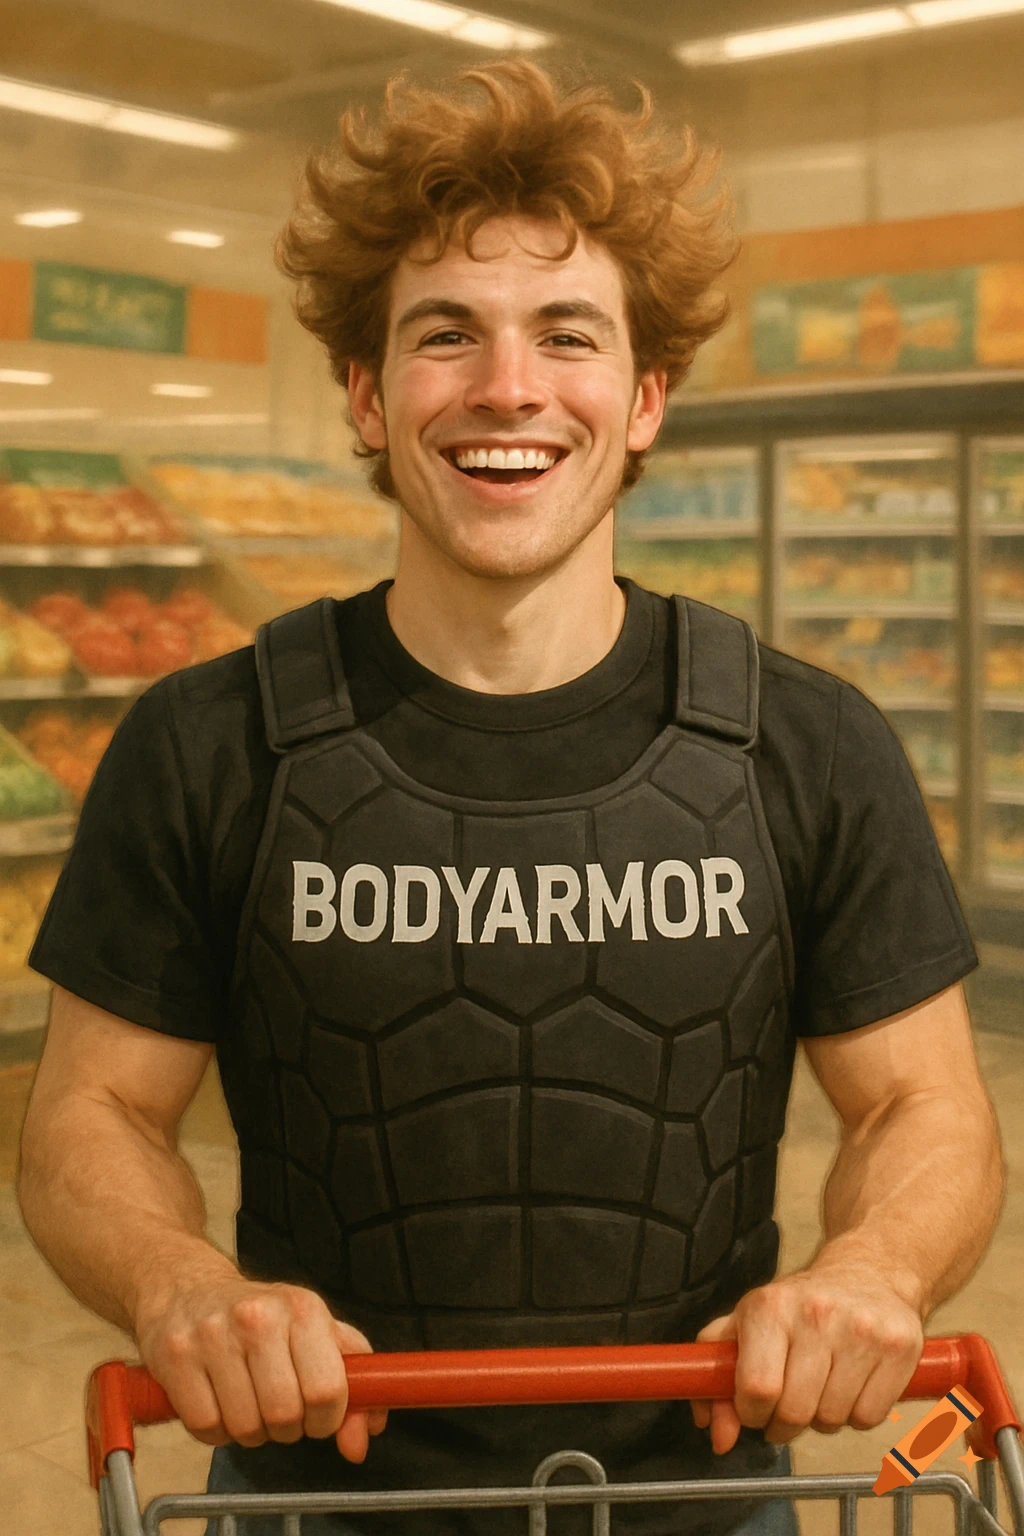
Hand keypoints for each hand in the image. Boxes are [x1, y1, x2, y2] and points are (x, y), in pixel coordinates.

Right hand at [135, 1271, 387, 1462]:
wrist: (188, 1286)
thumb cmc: (260, 1317)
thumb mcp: (316, 1333)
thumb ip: (352, 1384)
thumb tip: (359, 1443)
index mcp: (303, 1309)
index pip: (327, 1390)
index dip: (327, 1419)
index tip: (318, 1416)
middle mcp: (259, 1317)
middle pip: (285, 1415)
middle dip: (287, 1428)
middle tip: (278, 1410)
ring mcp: (214, 1335)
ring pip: (245, 1427)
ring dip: (250, 1431)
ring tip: (246, 1401)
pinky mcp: (176, 1357)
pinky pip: (205, 1427)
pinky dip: (215, 1431)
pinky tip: (217, 1402)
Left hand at [689, 1262, 923, 1454]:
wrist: (868, 1272)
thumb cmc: (799, 1306)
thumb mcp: (747, 1323)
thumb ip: (718, 1377)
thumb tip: (718, 1436)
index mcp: (770, 1306)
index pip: (757, 1388)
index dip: (752, 1413)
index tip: (756, 1408)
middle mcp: (816, 1314)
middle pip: (795, 1411)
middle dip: (785, 1423)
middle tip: (789, 1404)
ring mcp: (862, 1330)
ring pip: (832, 1419)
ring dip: (822, 1418)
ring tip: (823, 1386)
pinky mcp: (899, 1347)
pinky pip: (869, 1418)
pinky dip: (857, 1415)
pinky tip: (852, 1385)